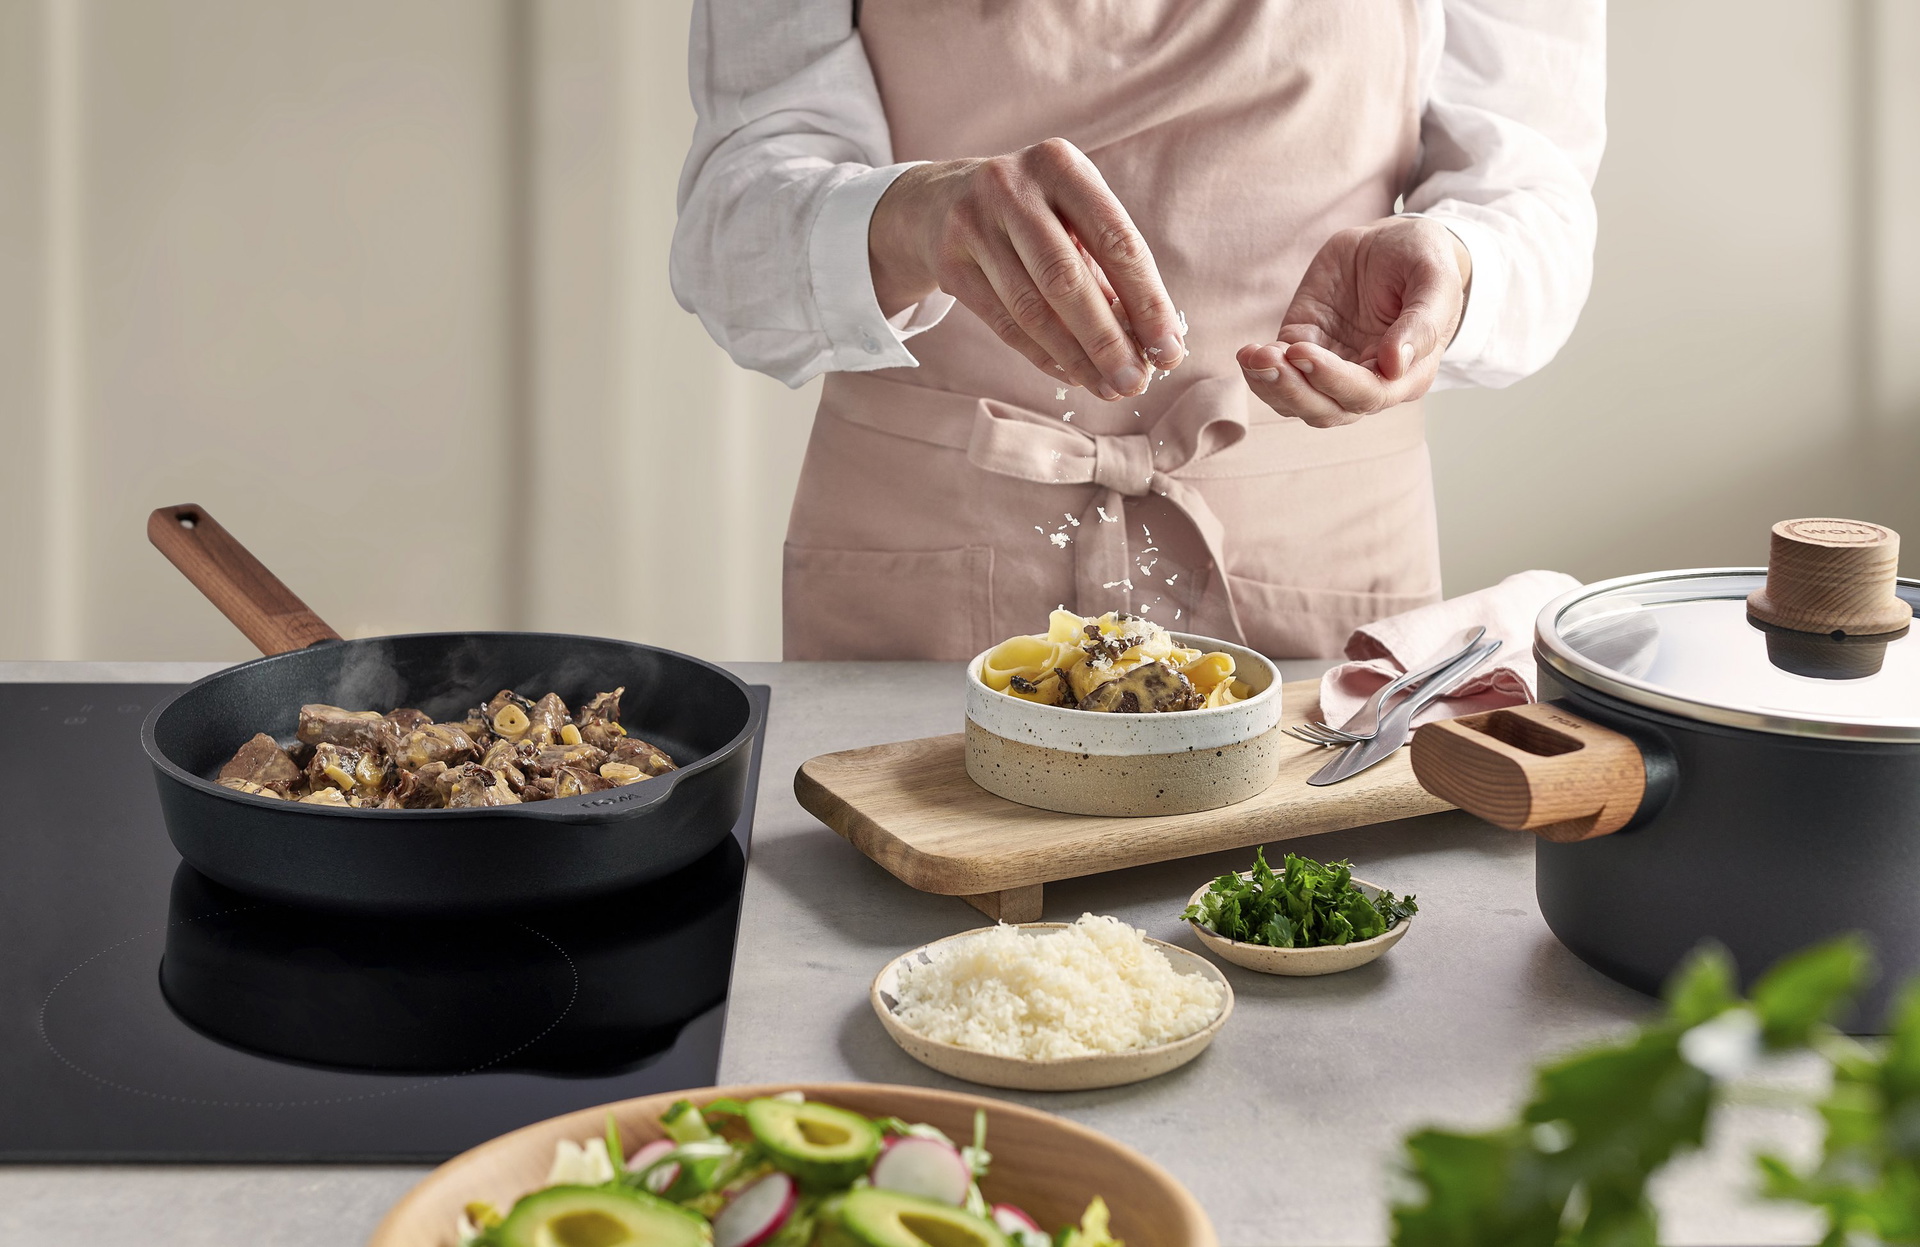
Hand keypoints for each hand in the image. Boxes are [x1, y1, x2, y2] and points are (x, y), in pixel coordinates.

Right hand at [869, 138, 1185, 400]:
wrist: (940, 202)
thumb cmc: (1033, 214)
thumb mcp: (1072, 215)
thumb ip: (1109, 269)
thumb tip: (1150, 343)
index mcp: (1060, 165)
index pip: (1116, 240)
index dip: (1147, 301)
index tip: (1169, 350)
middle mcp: (1011, 188)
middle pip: (1066, 279)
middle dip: (1108, 340)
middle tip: (1136, 383)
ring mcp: (972, 224)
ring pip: (1031, 309)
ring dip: (1076, 358)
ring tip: (1108, 387)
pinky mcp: (949, 263)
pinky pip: (1004, 324)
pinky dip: (1043, 356)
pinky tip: (1072, 375)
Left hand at [1237, 217, 1470, 426]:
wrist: (1392, 241)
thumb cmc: (1422, 261)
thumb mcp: (1434, 279)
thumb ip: (1422, 323)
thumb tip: (1393, 365)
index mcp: (1406, 374)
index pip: (1367, 395)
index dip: (1333, 381)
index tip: (1304, 352)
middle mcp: (1368, 381)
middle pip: (1327, 409)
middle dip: (1294, 391)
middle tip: (1268, 361)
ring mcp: (1332, 368)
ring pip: (1298, 400)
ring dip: (1271, 386)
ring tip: (1253, 357)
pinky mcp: (1303, 347)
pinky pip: (1279, 374)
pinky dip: (1260, 370)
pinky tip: (1249, 353)